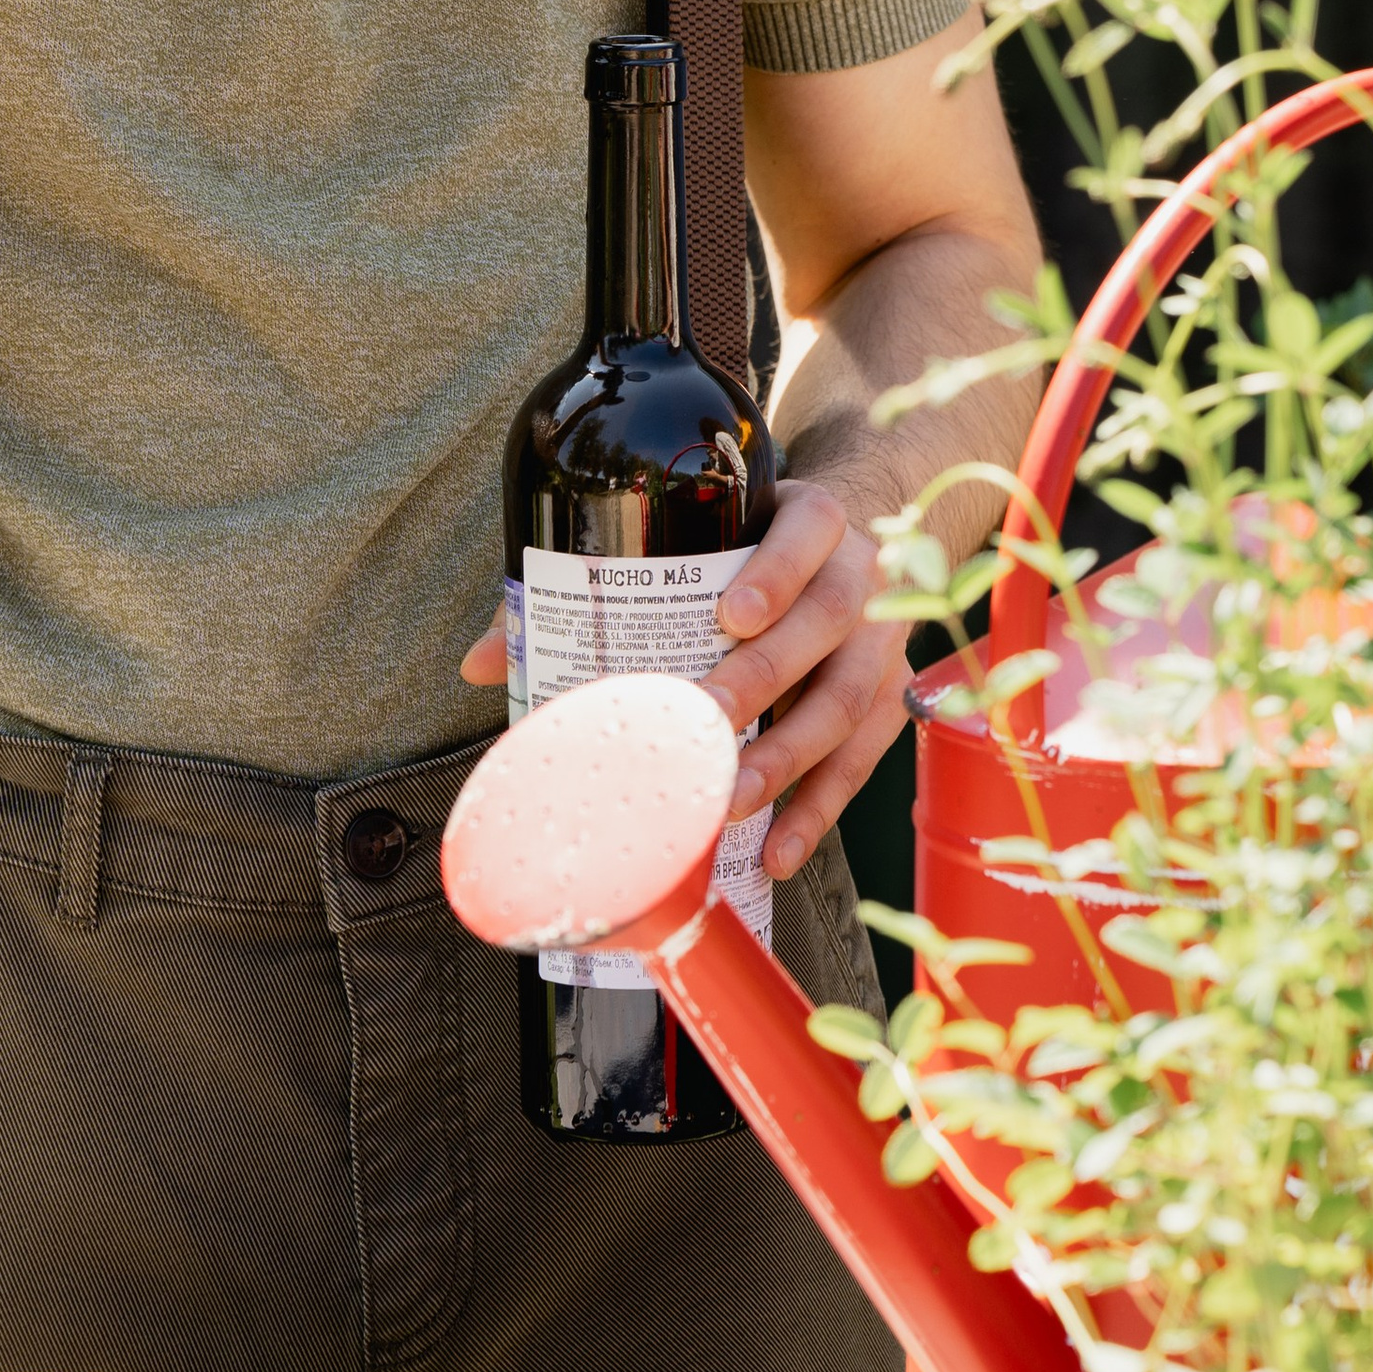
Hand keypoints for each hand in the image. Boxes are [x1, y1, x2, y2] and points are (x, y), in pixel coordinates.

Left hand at [452, 481, 907, 883]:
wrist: (860, 537)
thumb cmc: (755, 543)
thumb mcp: (702, 533)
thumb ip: (597, 586)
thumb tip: (482, 663)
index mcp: (815, 520)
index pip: (806, 534)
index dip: (775, 573)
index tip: (728, 615)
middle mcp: (861, 577)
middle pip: (826, 626)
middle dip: (764, 681)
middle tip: (703, 726)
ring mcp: (883, 642)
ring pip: (848, 701)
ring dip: (789, 759)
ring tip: (731, 804)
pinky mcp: (890, 697)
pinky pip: (864, 759)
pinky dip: (820, 809)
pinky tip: (777, 851)